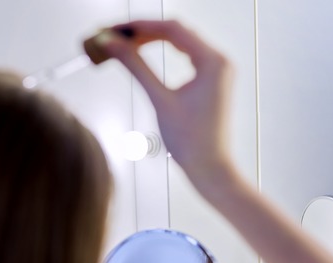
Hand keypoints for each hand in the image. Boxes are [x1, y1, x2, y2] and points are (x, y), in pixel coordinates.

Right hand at [98, 20, 233, 186]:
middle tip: (114, 35)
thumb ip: (136, 67)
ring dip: (151, 39)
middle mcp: (220, 61)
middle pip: (176, 32)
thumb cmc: (192, 141)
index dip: (139, 25)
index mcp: (214, 62)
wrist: (210, 168)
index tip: (114, 29)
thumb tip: (112, 44)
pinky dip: (164, 51)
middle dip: (143, 31)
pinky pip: (186, 55)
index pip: (173, 29)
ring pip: (180, 41)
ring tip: (123, 43)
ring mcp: (218, 70)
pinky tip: (142, 53)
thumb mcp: (159, 100)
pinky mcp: (212, 79)